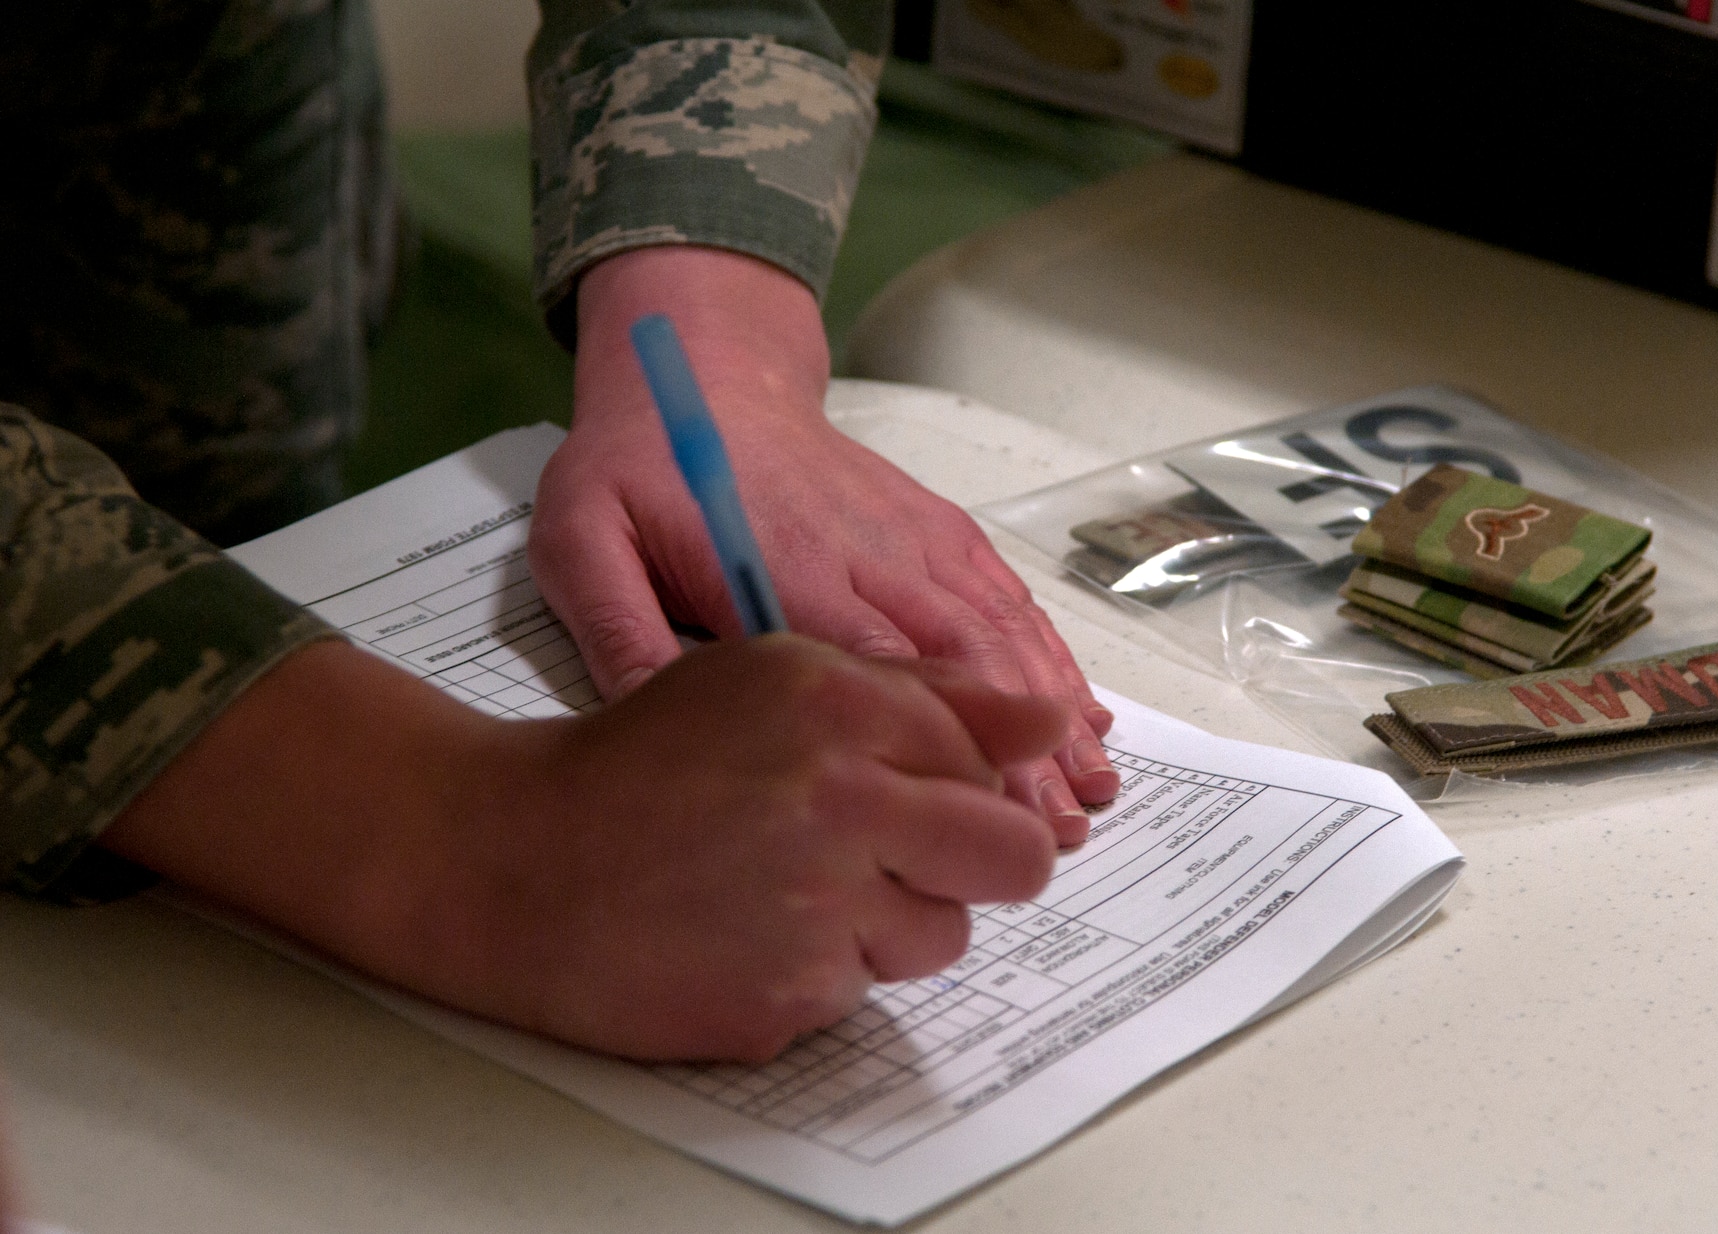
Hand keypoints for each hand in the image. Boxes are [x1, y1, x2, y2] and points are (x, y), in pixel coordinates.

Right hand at [102, 636, 1065, 1059]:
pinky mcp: (788, 1000)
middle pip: (1015, 859)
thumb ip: (923, 693)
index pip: (993, 761)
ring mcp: (817, 911)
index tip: (918, 792)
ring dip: (894, 920)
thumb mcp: (776, 679)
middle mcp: (842, 804)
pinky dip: (823, 970)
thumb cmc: (644, 762)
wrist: (515, 862)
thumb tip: (1054, 718)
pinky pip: (863, 992)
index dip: (964, 782)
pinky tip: (751, 934)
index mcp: (842, 708)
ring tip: (797, 889)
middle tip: (914, 858)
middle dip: (985, 861)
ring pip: (943, 936)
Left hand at [528, 247, 1119, 844]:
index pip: (885, 669)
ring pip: (1000, 631)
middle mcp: (869, 554)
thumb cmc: (640, 465)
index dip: (947, 745)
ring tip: (1094, 789)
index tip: (987, 814)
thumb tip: (656, 735)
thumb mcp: (584, 541)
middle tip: (1061, 834)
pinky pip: (1004, 597)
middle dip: (1021, 749)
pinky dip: (1048, 655)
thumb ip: (617, 631)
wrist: (704, 369)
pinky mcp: (934, 526)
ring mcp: (911, 537)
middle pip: (964, 661)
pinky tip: (1081, 711)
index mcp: (786, 569)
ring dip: (1051, 710)